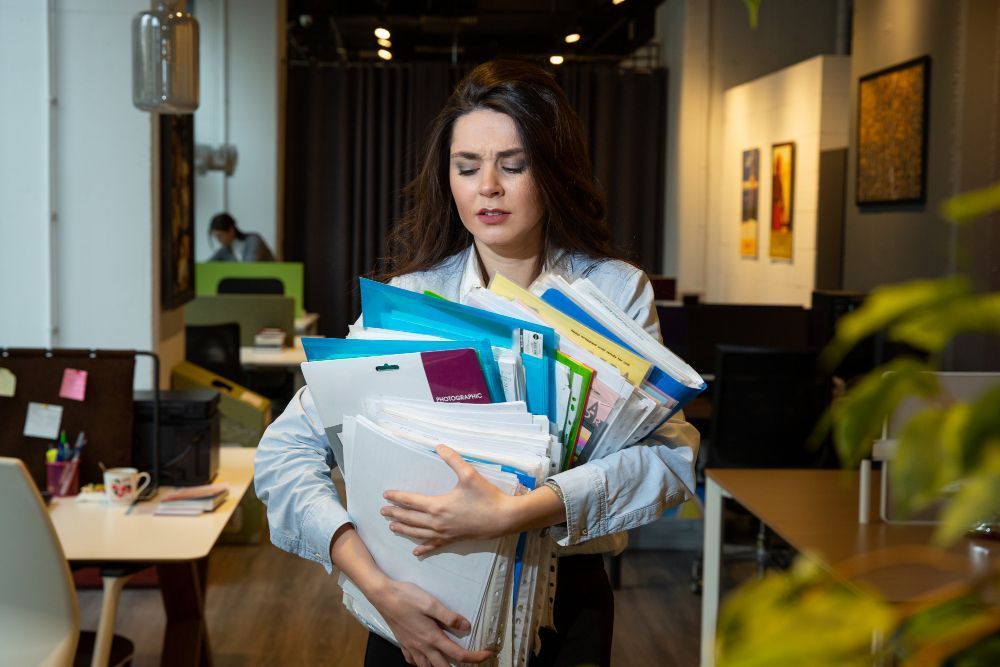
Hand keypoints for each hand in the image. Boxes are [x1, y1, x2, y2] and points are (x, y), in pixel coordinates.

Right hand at [371, 578, 492, 665]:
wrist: (383, 596)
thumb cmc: (407, 597)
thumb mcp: (431, 604)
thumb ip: (449, 617)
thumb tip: (466, 627)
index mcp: (432, 638)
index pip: (458, 655)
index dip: (475, 657)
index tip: (487, 654)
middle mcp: (422, 647)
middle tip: (470, 661)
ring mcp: (410, 647)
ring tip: (448, 660)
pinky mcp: (402, 643)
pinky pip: (413, 661)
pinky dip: (421, 663)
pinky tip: (424, 656)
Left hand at [382, 444, 515, 555]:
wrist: (503, 518)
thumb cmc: (486, 496)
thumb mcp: (469, 474)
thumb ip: (452, 459)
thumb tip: (438, 445)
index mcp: (438, 505)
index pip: (411, 501)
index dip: (397, 497)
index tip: (386, 495)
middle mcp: (437, 521)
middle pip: (410, 518)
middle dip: (395, 514)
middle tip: (382, 512)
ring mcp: (445, 533)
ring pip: (418, 532)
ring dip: (404, 530)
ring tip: (392, 528)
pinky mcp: (453, 539)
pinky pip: (434, 545)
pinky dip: (423, 547)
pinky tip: (415, 551)